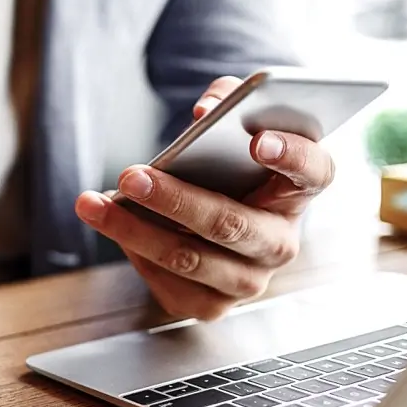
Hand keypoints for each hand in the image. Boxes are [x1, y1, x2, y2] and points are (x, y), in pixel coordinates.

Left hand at [76, 76, 335, 319]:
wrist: (212, 219)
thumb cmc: (225, 166)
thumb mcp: (232, 126)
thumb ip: (227, 102)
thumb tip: (205, 111)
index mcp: (299, 190)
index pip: (313, 170)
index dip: (290, 156)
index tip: (257, 141)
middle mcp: (282, 242)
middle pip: (232, 224)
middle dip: (176, 200)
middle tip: (131, 176)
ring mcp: (250, 280)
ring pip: (190, 259)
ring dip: (135, 231)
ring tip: (93, 205)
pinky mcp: (213, 304)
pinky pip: (169, 285)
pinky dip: (133, 253)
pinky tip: (108, 225)